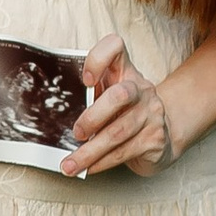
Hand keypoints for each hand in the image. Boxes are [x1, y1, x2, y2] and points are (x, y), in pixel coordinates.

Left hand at [64, 34, 178, 177]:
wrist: (163, 134)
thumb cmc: (124, 113)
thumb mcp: (108, 96)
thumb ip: (88, 97)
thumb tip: (51, 117)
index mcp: (124, 71)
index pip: (115, 47)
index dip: (98, 59)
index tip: (84, 79)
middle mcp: (141, 88)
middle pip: (119, 95)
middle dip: (93, 117)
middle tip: (76, 133)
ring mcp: (152, 113)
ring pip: (118, 132)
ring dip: (89, 152)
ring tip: (70, 165)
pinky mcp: (155, 138)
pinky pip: (124, 152)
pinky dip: (102, 163)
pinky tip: (89, 168)